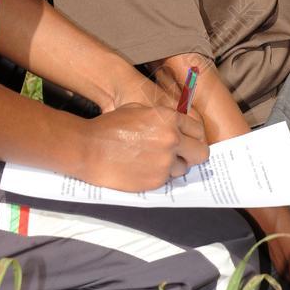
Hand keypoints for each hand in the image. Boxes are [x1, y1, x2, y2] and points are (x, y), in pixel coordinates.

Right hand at [81, 102, 207, 190]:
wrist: (87, 148)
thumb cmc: (110, 127)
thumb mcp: (139, 110)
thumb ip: (163, 118)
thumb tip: (179, 127)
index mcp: (169, 118)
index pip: (198, 130)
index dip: (194, 137)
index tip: (189, 142)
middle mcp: (172, 139)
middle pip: (201, 153)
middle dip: (193, 154)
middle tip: (183, 156)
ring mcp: (165, 161)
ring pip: (184, 168)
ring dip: (174, 166)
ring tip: (154, 161)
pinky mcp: (155, 180)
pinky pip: (167, 180)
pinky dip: (159, 176)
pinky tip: (144, 169)